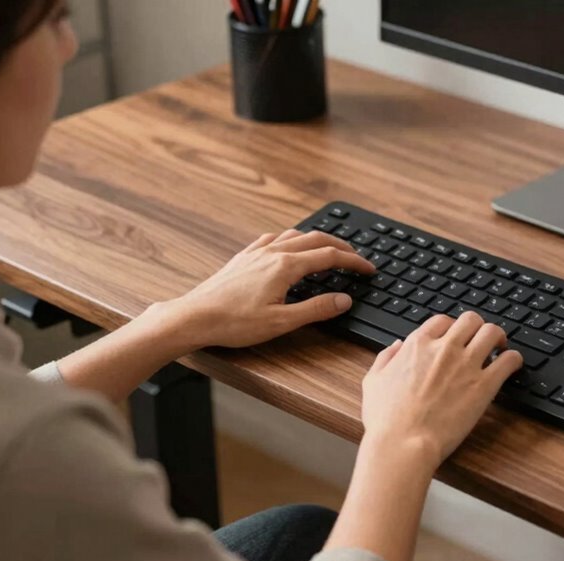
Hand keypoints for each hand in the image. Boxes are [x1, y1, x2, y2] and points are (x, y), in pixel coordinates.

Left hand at [169, 229, 375, 348]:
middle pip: (316, 239)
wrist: (195, 317)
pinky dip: (291, 239)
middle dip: (341, 246)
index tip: (369, 268)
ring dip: (317, 239)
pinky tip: (288, 246)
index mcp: (286, 267)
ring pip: (295, 235)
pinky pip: (273, 238)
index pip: (330, 256)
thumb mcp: (281, 322)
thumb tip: (343, 300)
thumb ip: (316, 309)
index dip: (354, 262)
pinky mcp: (243, 258)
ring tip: (328, 249)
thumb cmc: (233, 322)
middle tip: (357, 257)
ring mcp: (256, 252)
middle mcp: (273, 253)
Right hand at [360, 312, 523, 472]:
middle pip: (471, 320)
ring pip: (492, 332)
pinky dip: (514, 359)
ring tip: (500, 347)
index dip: (451, 327)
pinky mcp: (484, 386)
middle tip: (481, 339)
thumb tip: (396, 346)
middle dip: (477, 327)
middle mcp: (444, 348)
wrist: (402, 444)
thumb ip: (385, 358)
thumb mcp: (373, 382)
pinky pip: (508, 360)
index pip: (442, 320)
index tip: (456, 338)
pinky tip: (512, 365)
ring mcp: (466, 365)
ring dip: (498, 337)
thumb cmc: (386, 420)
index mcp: (417, 345)